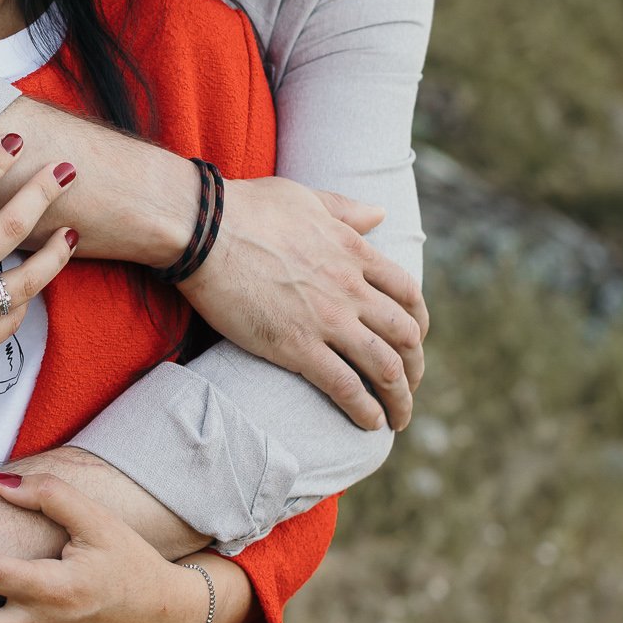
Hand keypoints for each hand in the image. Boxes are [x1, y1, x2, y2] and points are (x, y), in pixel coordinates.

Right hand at [181, 177, 425, 431]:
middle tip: (409, 386)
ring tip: (397, 419)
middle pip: (405, 336)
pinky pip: (346, 387)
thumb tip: (380, 212)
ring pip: (385, 368)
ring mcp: (327, 320)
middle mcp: (351, 289)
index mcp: (354, 253)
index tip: (415, 341)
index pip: (407, 294)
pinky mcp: (297, 347)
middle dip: (416, 367)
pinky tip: (369, 424)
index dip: (419, 323)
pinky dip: (365, 410)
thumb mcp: (307, 198)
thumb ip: (346, 211)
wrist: (203, 230)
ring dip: (399, 399)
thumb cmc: (246, 208)